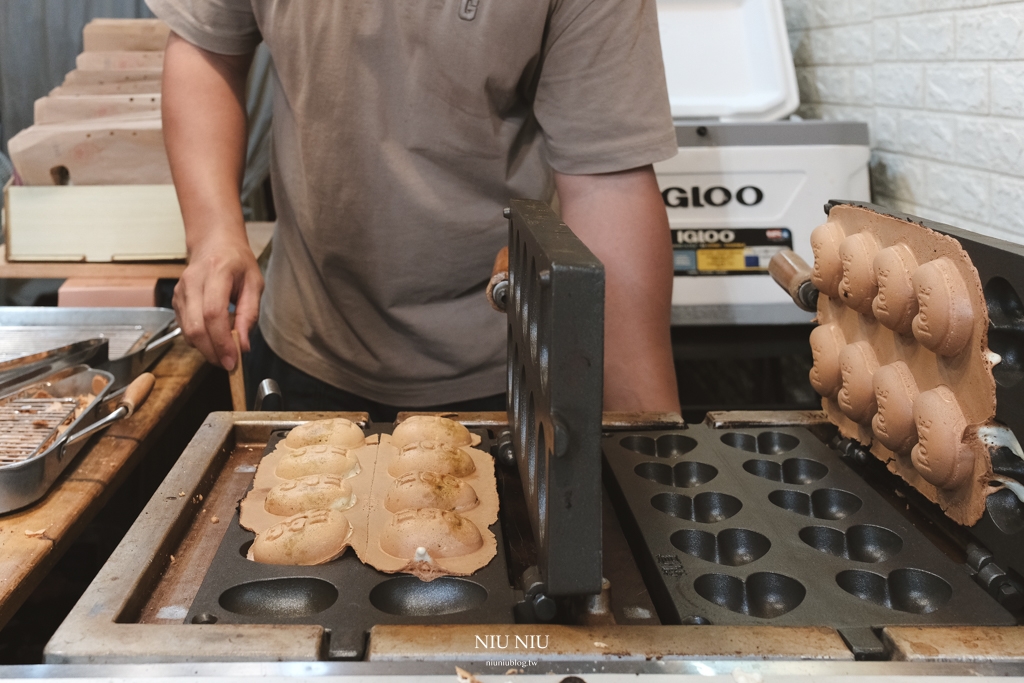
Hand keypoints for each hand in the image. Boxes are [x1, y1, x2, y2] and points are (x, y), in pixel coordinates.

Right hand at [173, 232, 262, 370]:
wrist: (213, 243)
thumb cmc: (237, 262)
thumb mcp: (254, 284)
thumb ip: (249, 315)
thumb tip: (243, 345)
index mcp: (216, 272)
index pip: (213, 314)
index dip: (222, 341)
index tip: (234, 361)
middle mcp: (192, 281)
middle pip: (196, 327)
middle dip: (213, 352)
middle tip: (230, 364)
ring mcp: (180, 291)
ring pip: (187, 332)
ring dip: (206, 349)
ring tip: (225, 353)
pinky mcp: (175, 300)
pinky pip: (185, 328)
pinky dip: (199, 340)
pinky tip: (214, 338)